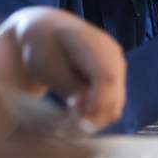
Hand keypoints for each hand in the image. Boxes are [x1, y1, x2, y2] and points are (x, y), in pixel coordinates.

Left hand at [0, 7, 126, 129]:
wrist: (47, 30)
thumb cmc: (41, 47)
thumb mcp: (47, 66)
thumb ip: (69, 87)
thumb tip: (88, 111)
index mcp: (92, 42)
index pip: (106, 76)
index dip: (96, 101)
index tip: (79, 121)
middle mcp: (112, 54)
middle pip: (115, 94)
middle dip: (94, 116)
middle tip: (68, 127)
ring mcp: (117, 66)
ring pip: (115, 104)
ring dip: (95, 119)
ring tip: (69, 121)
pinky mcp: (115, 78)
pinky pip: (111, 104)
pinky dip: (96, 115)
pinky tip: (76, 114)